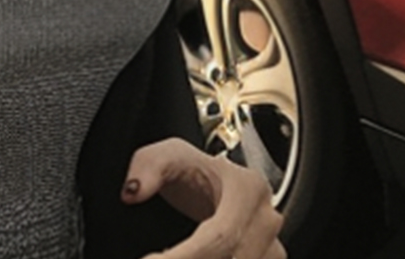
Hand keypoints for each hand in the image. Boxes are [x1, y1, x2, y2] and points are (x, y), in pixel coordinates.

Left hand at [121, 139, 285, 258]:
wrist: (213, 183)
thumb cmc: (194, 172)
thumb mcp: (166, 156)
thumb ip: (147, 168)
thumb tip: (133, 191)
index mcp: (248, 190)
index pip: (221, 236)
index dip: (184, 257)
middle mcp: (266, 220)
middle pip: (231, 258)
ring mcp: (271, 244)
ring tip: (167, 256)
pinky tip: (186, 258)